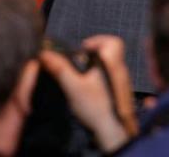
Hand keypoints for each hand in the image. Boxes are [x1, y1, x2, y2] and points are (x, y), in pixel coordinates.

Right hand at [40, 35, 136, 152]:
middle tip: (80, 63)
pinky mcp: (121, 92)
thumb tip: (46, 54)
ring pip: (111, 65)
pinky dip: (100, 77)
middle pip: (111, 52)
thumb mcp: (74, 86)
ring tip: (82, 77)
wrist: (111, 129)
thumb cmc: (95, 105)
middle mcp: (121, 69)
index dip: (99, 40)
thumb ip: (60, 69)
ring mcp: (122, 81)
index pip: (115, 41)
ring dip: (96, 67)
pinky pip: (112, 77)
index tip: (84, 48)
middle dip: (94, 54)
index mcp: (112, 63)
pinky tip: (89, 88)